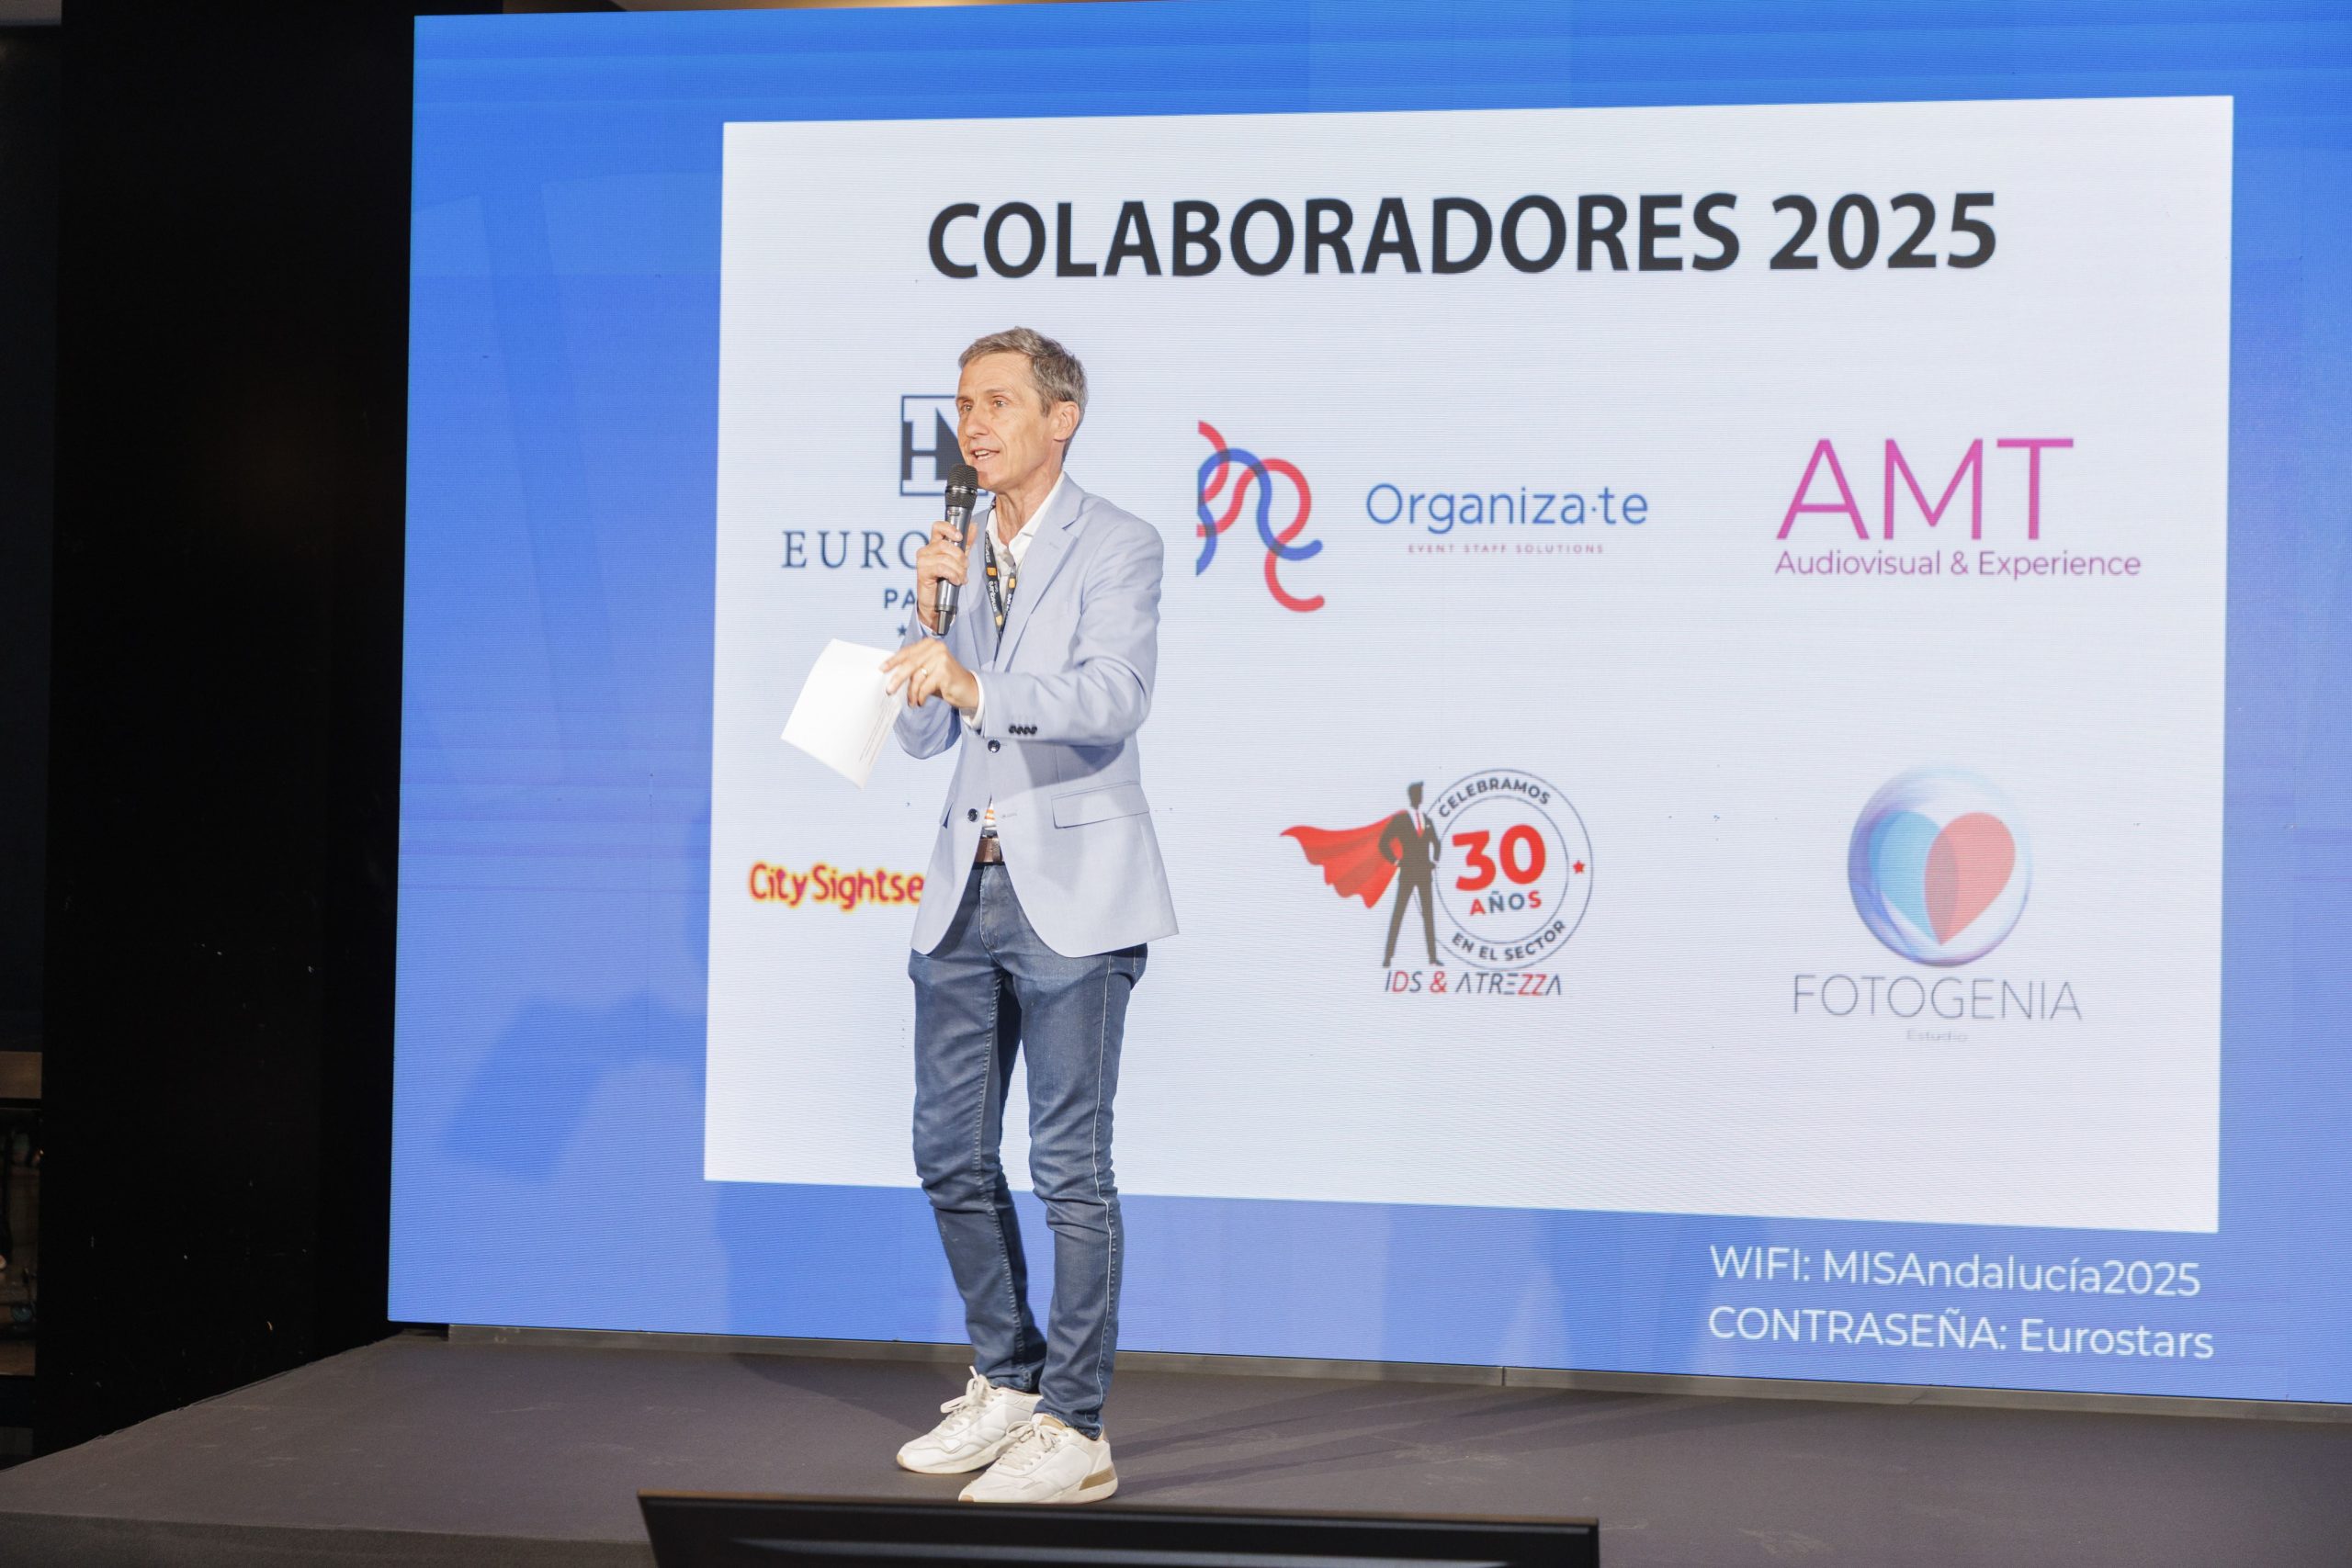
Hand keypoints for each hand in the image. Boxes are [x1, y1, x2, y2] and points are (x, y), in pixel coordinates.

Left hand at [881, 638, 978, 712]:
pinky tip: (921, 702)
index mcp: (929, 645)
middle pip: (910, 663)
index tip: (882, 669)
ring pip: (917, 677)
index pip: (907, 652)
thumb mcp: (927, 671)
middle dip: (897, 679)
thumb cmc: (944, 680)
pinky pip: (925, 686)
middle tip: (889, 690)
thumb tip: (891, 676)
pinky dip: (920, 696)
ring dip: (911, 693)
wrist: (968, 689)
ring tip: (912, 702)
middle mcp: (936, 648)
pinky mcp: (945, 672)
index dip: (893, 661)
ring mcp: (942, 658)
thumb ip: (913, 669)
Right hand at [911, 517, 968, 632]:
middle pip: (946, 545)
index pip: (938, 527)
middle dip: (960, 557)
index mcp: (934, 545)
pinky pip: (941, 568)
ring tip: (961, 578)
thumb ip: (966, 543)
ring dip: (958, 569)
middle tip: (965, 567)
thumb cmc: (946, 580)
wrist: (936, 603)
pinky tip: (955, 581)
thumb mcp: (959, 559)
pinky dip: (952, 575)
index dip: (949, 528)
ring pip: (945, 558)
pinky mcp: (922, 572)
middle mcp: (926, 551)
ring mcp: (922, 561)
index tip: (960, 537)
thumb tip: (973, 526)